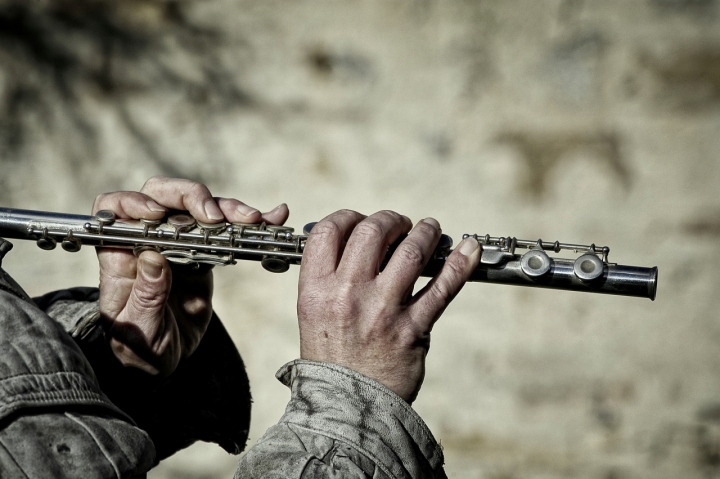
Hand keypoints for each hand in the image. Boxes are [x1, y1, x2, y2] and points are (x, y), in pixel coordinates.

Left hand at [93, 176, 288, 375]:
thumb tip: (152, 257)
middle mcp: (147, 240)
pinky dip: (247, 222)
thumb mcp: (139, 329)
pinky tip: (271, 218)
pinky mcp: (203, 251)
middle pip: (161, 195)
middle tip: (214, 216)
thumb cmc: (138, 346)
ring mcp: (177, 242)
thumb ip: (145, 295)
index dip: (134, 202)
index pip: (114, 209)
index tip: (158, 214)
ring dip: (226, 207)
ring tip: (252, 219)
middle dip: (189, 196)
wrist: (163, 361)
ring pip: (197, 208)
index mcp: (120, 254)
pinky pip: (224, 229)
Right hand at [297, 210, 480, 402]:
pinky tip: (468, 250)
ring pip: (412, 251)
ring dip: (426, 232)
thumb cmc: (332, 360)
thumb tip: (361, 242)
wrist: (348, 410)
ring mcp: (383, 310)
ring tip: (431, 229)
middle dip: (391, 220)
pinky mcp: (413, 329)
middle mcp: (347, 294)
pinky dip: (459, 264)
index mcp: (316, 290)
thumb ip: (330, 279)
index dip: (348, 217)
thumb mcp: (313, 315)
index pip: (329, 231)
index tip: (361, 220)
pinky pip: (442, 287)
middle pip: (372, 231)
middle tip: (400, 224)